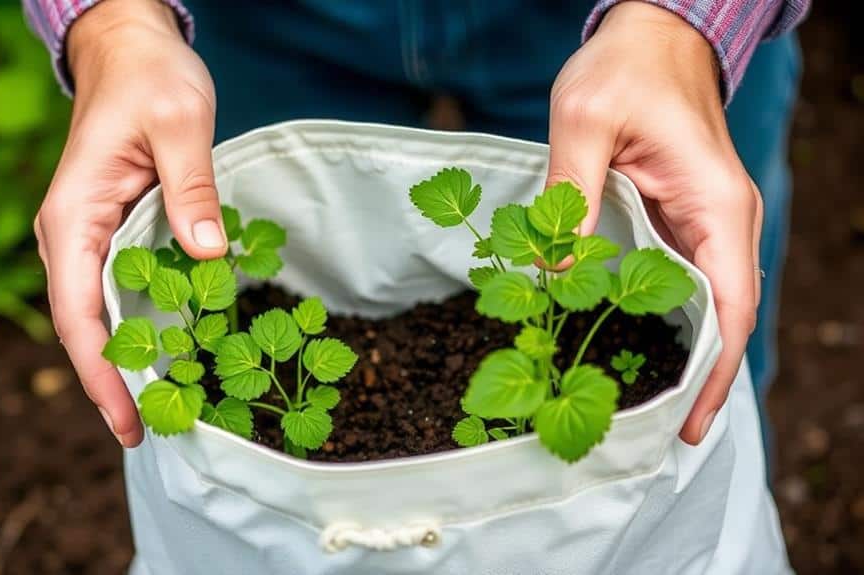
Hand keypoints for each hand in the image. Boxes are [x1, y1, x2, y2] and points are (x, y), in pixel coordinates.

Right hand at [34, 0, 225, 446]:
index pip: (77, 312)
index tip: (126, 422)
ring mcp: (89, 236)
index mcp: (73, 215)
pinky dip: (142, 326)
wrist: (130, 50)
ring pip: (100, 314)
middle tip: (152, 434)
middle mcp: (70, 235)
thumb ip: (191, 187)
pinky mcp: (113, 233)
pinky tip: (172, 353)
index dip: (100, 373)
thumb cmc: (151, 78)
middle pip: (84, 326)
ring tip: (164, 410)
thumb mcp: (180, 123)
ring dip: (127, 361)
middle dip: (113, 382)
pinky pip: (122, 290)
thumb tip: (206, 255)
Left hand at [546, 1, 761, 443]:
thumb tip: (552, 274)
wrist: (652, 36)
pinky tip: (638, 349)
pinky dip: (670, 321)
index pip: (729, 305)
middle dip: (697, 378)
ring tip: (647, 409)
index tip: (689, 423)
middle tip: (655, 435)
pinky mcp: (683, 218)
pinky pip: (685, 282)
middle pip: (724, 318)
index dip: (713, 370)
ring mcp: (706, 222)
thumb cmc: (623, 69)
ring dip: (685, 356)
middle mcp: (723, 221)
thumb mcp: (583, 123)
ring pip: (707, 306)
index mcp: (714, 204)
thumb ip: (568, 196)